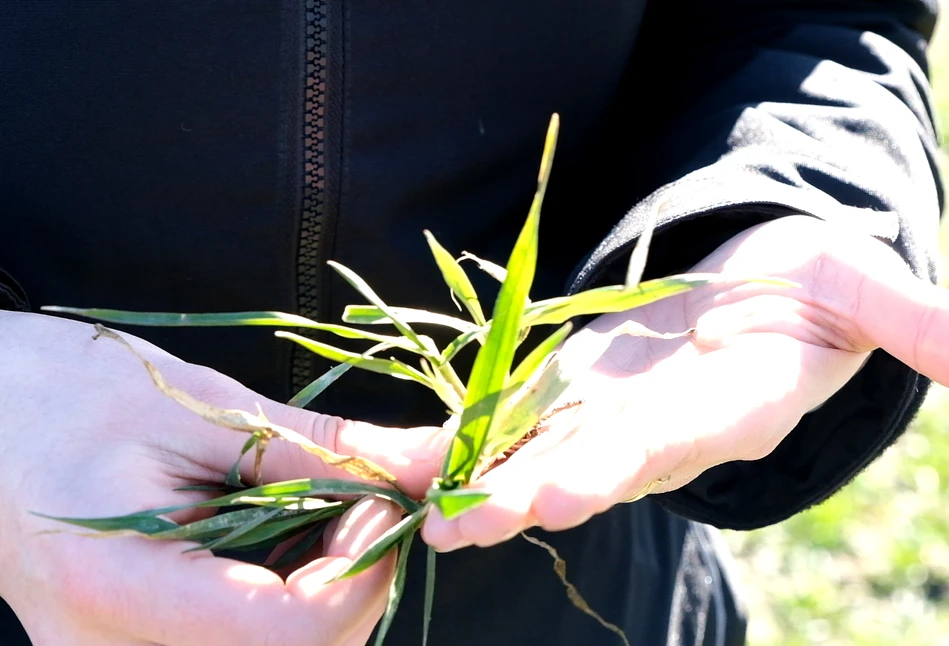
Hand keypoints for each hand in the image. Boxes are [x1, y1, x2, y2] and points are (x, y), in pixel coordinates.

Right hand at [0, 311, 445, 645]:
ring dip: (331, 591)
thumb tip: (435, 461)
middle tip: (359, 497)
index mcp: (120, 588)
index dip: (362, 567)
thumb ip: (326, 446)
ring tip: (317, 510)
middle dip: (359, 579)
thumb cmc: (67, 395)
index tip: (376, 497)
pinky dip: (293, 599)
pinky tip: (285, 540)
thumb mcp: (203, 407)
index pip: (288, 631)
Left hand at [422, 215, 948, 550]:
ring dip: (461, 477)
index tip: (560, 489)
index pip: (671, 444)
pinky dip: (441, 435)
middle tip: (455, 527)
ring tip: (398, 502)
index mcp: (724, 408)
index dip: (618, 463)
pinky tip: (380, 452)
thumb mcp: (861, 283)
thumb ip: (908, 314)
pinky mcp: (559, 392)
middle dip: (521, 494)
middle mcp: (653, 427)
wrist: (753, 292)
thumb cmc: (811, 283)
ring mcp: (599, 414)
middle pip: (584, 464)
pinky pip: (496, 418)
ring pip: (526, 453)